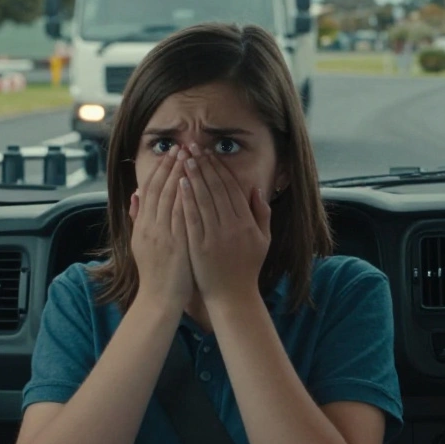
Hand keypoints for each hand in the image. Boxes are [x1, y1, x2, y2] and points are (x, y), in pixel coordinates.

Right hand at [128, 147, 193, 309]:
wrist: (159, 299)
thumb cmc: (156, 272)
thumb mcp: (140, 243)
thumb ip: (138, 218)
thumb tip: (135, 194)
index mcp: (143, 225)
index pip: (151, 190)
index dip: (161, 169)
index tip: (172, 152)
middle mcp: (150, 226)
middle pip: (160, 189)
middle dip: (171, 166)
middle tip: (181, 146)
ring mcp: (162, 234)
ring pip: (170, 198)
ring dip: (180, 175)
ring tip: (189, 156)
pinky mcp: (175, 244)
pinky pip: (180, 215)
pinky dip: (185, 197)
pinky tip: (192, 183)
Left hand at [179, 144, 271, 306]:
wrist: (233, 296)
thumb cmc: (248, 268)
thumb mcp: (264, 240)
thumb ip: (262, 214)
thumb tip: (255, 189)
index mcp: (247, 222)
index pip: (231, 188)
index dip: (219, 168)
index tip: (209, 153)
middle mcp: (232, 226)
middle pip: (216, 189)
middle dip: (203, 165)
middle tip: (192, 147)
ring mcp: (214, 235)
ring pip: (203, 199)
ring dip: (193, 176)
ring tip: (184, 158)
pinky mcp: (199, 245)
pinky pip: (192, 217)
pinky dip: (186, 199)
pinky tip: (180, 183)